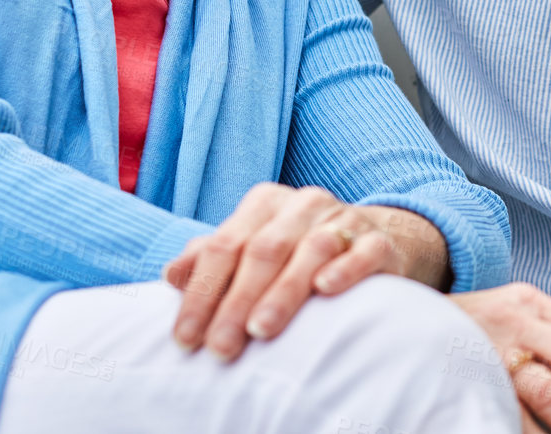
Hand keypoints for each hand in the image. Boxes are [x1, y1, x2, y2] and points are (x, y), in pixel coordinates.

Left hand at [161, 183, 448, 361]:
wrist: (374, 241)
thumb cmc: (297, 252)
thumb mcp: (252, 249)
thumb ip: (212, 260)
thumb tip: (171, 276)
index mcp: (265, 203)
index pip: (224, 246)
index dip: (202, 293)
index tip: (186, 338)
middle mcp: (303, 204)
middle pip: (264, 250)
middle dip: (237, 301)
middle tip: (220, 347)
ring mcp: (344, 220)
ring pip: (312, 250)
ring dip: (284, 291)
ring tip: (260, 329)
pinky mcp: (379, 241)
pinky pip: (364, 251)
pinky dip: (345, 269)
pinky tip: (325, 289)